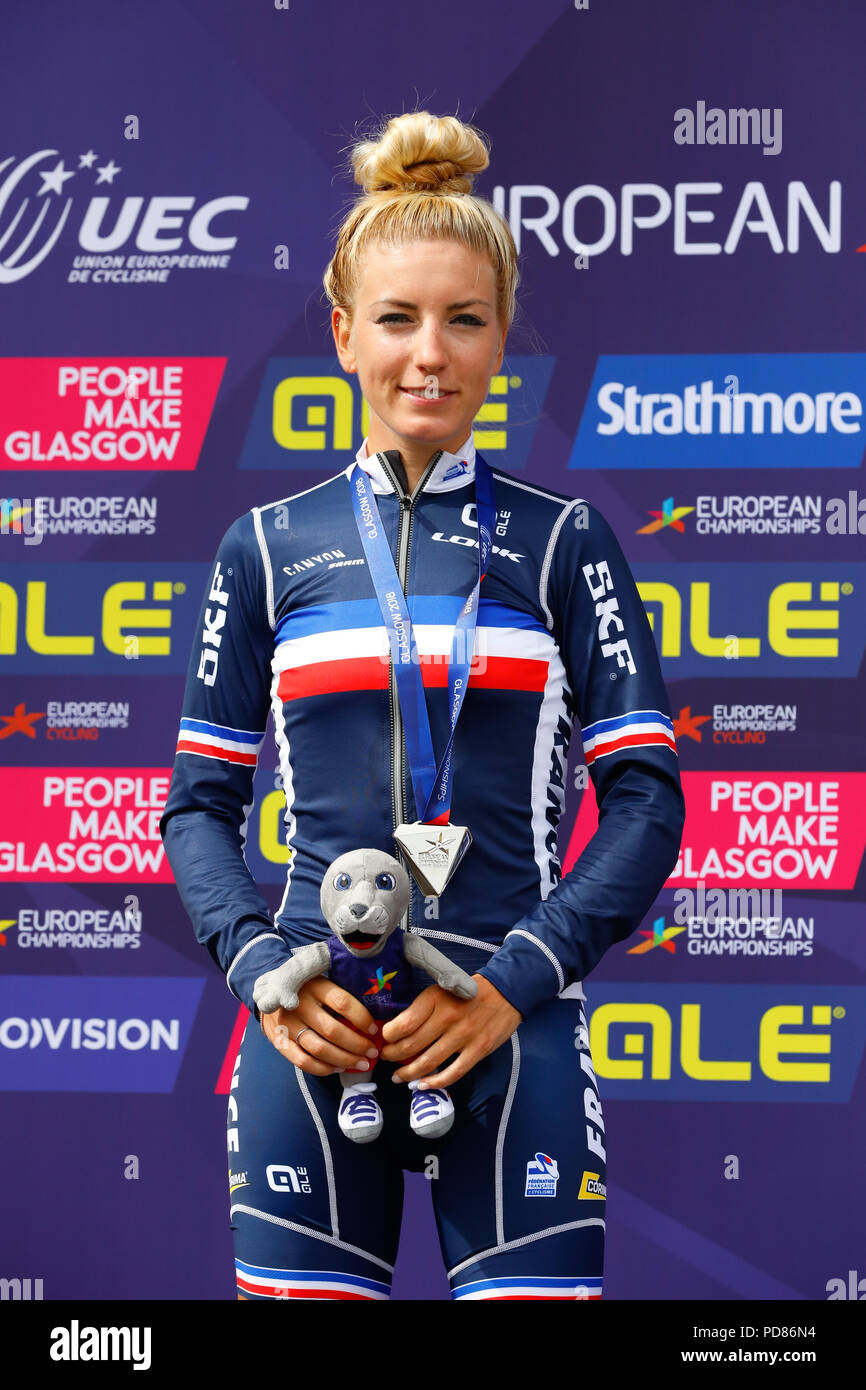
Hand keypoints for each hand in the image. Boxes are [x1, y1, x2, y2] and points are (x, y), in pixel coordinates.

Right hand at [260, 976, 380, 1076]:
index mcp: (315, 986)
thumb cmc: (306, 989)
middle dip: (357, 1045)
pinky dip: (323, 1069)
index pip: (343, 1003)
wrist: (268, 993)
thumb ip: (340, 995)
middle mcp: (300, 1005)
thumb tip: (373, 1017)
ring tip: (361, 1063)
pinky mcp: (280, 1041)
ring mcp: (288, 1025)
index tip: (374, 1030)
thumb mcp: (322, 982)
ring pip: (319, 1049)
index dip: (362, 1018)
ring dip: (344, 1060)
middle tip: (372, 1053)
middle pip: (333, 1030)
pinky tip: (338, 1068)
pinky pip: (303, 1061)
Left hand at [379, 976, 521, 1088]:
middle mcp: (447, 1017)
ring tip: (399, 1077)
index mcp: (435, 999)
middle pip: (411, 1046)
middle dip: (393, 1056)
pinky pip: (453, 1073)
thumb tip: (397, 1030)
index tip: (384, 1040)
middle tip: (387, 1058)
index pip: (403, 1024)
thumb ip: (422, 1009)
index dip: (388, 1037)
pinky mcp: (478, 1050)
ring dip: (408, 1073)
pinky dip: (435, 1083)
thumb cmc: (468, 992)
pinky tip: (422, 1086)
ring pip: (428, 1062)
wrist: (505, 991)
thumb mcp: (441, 990)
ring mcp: (464, 1036)